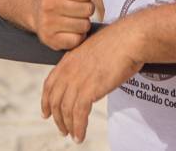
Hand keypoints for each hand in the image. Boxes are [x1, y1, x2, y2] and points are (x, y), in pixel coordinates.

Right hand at [35, 0, 103, 50]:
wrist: (36, 7)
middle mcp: (48, 5)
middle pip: (88, 9)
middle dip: (87, 8)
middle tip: (77, 8)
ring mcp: (48, 23)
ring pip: (84, 26)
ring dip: (83, 23)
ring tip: (74, 18)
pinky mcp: (51, 40)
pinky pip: (77, 40)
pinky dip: (78, 36)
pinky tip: (70, 29)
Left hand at [41, 21, 143, 142]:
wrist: (130, 39)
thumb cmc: (119, 42)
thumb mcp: (93, 50)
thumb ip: (85, 63)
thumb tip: (89, 76)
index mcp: (68, 59)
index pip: (49, 84)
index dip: (45, 101)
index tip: (46, 113)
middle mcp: (69, 70)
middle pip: (55, 100)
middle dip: (57, 118)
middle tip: (62, 130)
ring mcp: (78, 80)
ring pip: (65, 110)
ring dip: (68, 126)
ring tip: (73, 136)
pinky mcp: (89, 90)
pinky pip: (78, 115)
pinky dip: (78, 128)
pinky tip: (80, 135)